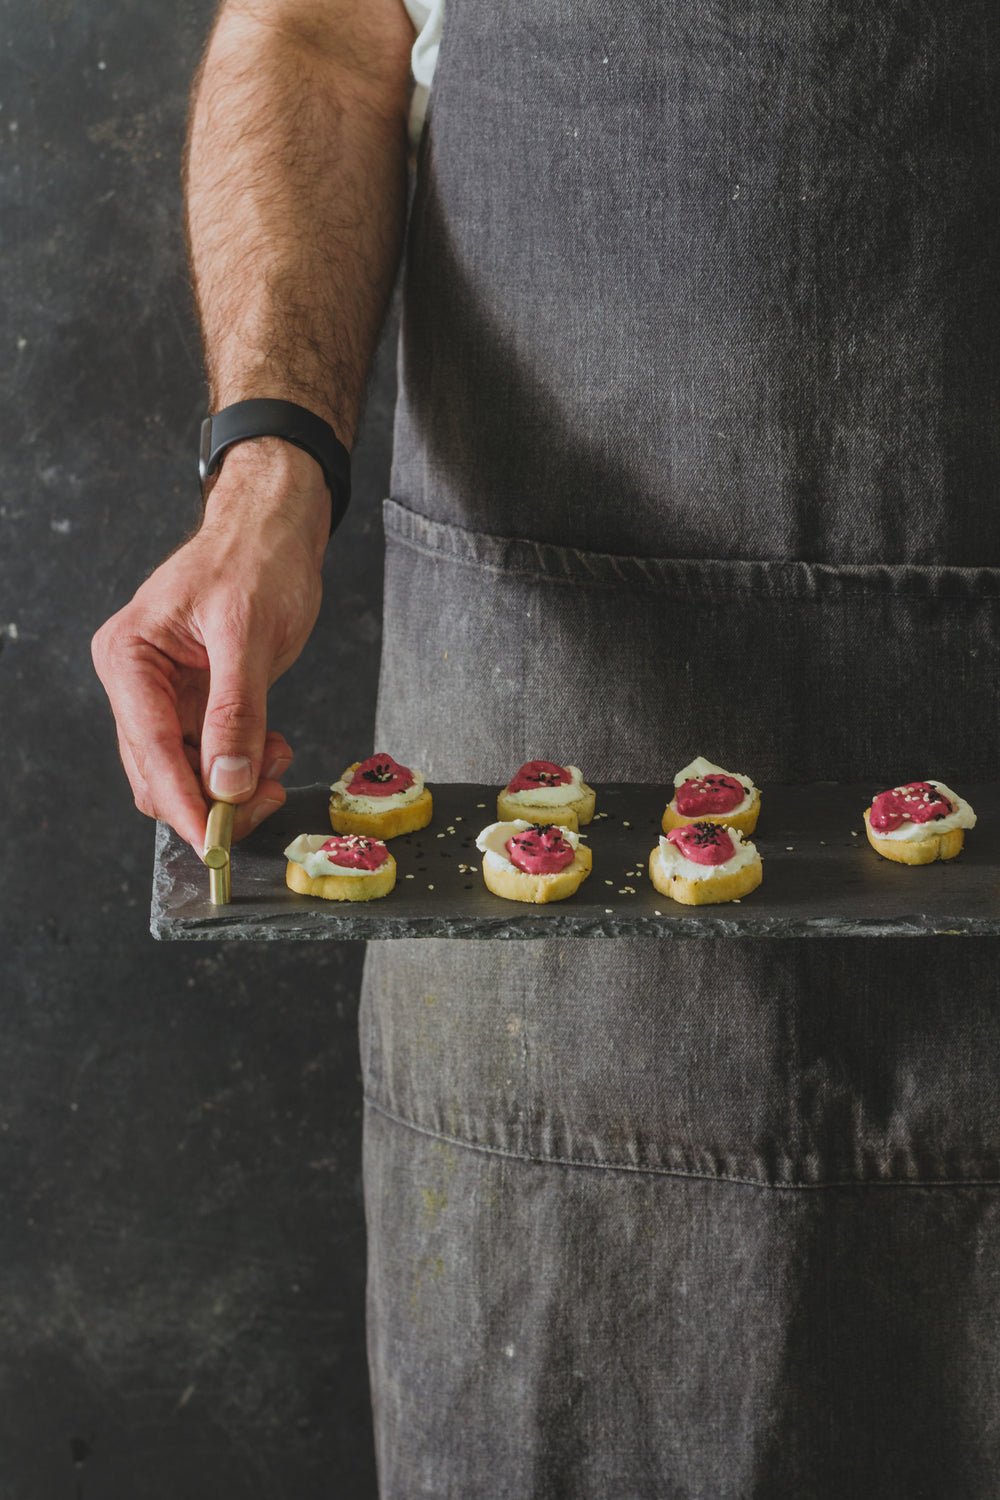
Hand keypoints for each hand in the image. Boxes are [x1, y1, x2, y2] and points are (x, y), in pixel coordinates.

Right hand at [92, 441, 330, 849]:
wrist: (275, 528)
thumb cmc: (256, 557)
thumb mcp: (248, 631)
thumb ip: (237, 710)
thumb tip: (228, 779)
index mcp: (129, 656)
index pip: (149, 749)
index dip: (182, 800)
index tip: (211, 839)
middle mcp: (136, 681)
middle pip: (159, 774)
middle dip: (212, 799)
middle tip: (269, 800)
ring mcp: (164, 696)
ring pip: (186, 774)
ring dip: (232, 786)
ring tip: (279, 763)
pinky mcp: (196, 703)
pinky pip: (211, 757)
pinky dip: (243, 767)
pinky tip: (273, 751)